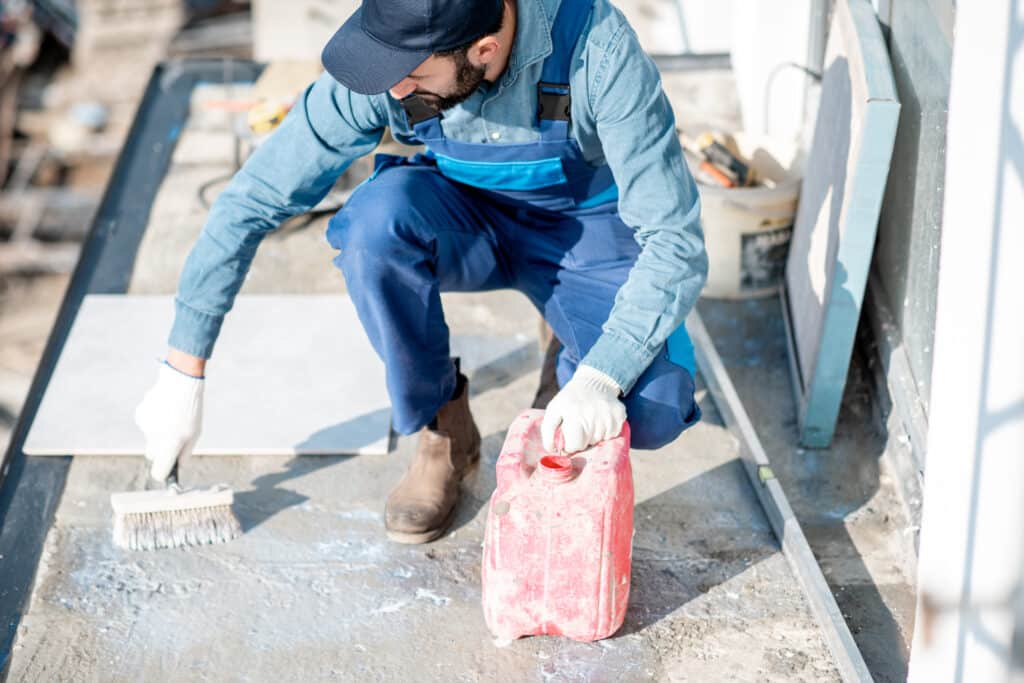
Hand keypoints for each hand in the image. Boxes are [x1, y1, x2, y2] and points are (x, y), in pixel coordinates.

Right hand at [133, 362, 204, 480]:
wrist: (180, 382)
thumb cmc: (191, 410)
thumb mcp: (194, 433)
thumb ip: (185, 453)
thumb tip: (178, 466)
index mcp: (171, 444)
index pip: (159, 471)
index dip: (162, 474)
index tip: (165, 474)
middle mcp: (155, 437)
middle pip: (152, 455)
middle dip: (160, 452)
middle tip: (172, 441)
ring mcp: (145, 426)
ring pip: (150, 438)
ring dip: (158, 433)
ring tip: (171, 418)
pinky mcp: (140, 416)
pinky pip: (147, 425)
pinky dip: (154, 422)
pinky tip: (163, 410)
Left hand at [541, 364, 625, 453]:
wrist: (594, 382)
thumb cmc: (570, 399)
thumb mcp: (553, 410)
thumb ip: (548, 431)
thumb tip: (552, 450)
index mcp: (574, 413)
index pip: (574, 445)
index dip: (570, 444)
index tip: (569, 435)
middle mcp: (593, 414)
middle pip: (588, 444)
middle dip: (582, 439)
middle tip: (580, 425)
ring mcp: (608, 415)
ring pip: (600, 440)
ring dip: (594, 435)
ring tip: (590, 420)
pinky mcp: (620, 415)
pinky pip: (612, 435)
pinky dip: (606, 431)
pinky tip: (601, 419)